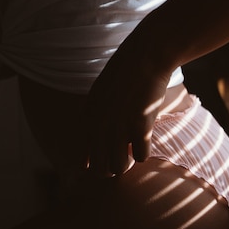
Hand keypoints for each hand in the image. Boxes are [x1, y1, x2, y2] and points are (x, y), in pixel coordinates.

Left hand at [82, 29, 171, 177]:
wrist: (145, 57)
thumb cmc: (124, 74)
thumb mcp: (98, 95)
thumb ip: (93, 117)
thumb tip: (96, 140)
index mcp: (87, 119)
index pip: (81, 160)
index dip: (94, 164)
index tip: (106, 156)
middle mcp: (99, 127)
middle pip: (100, 170)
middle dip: (111, 169)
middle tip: (122, 157)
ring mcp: (119, 128)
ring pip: (119, 168)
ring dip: (128, 164)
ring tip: (133, 152)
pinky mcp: (140, 126)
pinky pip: (141, 157)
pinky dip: (145, 153)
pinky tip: (146, 140)